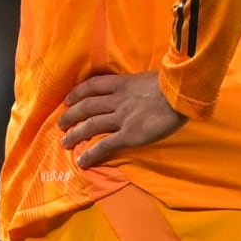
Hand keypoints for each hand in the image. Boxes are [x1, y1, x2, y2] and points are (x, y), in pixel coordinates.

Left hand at [59, 72, 185, 167]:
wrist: (180, 93)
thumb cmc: (173, 84)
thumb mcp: (152, 78)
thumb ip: (141, 86)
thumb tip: (142, 91)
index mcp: (123, 84)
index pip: (94, 86)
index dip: (78, 92)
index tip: (69, 99)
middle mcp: (118, 100)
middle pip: (87, 106)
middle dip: (71, 115)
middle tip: (61, 124)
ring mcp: (122, 118)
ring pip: (91, 125)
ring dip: (75, 134)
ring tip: (64, 142)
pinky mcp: (129, 135)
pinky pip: (105, 145)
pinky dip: (91, 153)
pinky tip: (82, 161)